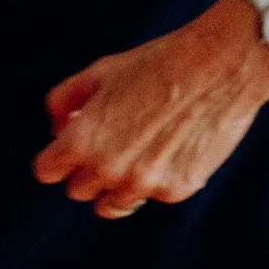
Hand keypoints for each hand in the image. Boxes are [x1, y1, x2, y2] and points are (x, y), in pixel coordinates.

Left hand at [34, 0, 268, 218]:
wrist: (220, 66)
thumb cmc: (157, 63)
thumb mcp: (100, 71)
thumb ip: (65, 100)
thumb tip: (56, 127)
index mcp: (82, 141)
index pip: (47, 172)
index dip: (57, 158)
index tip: (70, 150)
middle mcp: (108, 170)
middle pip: (79, 190)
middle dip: (88, 170)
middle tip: (113, 143)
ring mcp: (142, 184)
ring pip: (113, 205)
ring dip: (118, 185)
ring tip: (139, 153)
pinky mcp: (175, 190)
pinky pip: (153, 195)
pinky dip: (158, 179)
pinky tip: (174, 147)